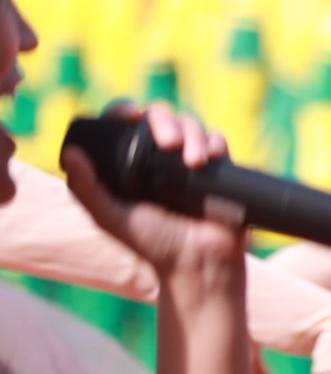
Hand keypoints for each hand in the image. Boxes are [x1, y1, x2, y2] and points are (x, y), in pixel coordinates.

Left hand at [61, 102, 243, 284]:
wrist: (200, 262)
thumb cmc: (152, 244)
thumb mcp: (109, 217)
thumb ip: (86, 188)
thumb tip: (71, 153)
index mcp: (130, 164)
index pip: (124, 124)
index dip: (124, 111)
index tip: (130, 115)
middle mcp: (159, 159)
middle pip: (159, 117)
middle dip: (165, 120)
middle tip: (169, 142)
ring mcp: (188, 163)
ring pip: (190, 125)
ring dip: (193, 132)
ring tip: (194, 161)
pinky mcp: (217, 169)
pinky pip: (216, 141)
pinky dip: (214, 142)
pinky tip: (210, 157)